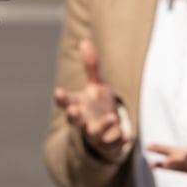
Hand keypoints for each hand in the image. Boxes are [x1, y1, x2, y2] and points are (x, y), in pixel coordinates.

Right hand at [54, 39, 131, 161]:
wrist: (109, 131)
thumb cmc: (98, 104)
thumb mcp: (97, 84)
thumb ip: (91, 66)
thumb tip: (85, 41)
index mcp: (78, 105)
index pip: (66, 102)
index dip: (61, 98)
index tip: (58, 92)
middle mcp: (84, 121)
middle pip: (74, 121)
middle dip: (74, 116)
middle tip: (74, 110)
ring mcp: (95, 135)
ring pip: (95, 133)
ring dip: (103, 125)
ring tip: (112, 117)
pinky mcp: (109, 145)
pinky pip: (113, 144)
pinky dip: (120, 140)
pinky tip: (127, 136)